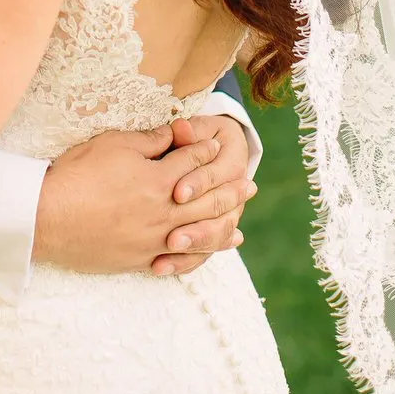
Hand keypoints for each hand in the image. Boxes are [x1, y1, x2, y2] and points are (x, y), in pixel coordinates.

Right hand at [33, 123, 252, 276]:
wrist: (47, 218)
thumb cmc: (78, 175)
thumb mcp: (114, 144)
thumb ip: (150, 141)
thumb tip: (174, 135)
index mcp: (158, 180)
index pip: (193, 162)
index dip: (206, 151)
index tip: (218, 145)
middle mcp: (163, 212)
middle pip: (207, 199)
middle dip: (229, 190)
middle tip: (249, 185)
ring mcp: (153, 240)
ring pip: (200, 233)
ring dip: (224, 223)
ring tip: (240, 218)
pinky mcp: (140, 260)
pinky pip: (179, 260)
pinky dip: (200, 254)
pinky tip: (211, 250)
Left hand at [151, 115, 256, 276]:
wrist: (216, 149)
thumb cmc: (200, 136)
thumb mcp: (197, 130)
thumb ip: (188, 133)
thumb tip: (181, 126)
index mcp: (231, 161)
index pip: (214, 176)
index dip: (196, 183)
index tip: (176, 194)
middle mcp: (233, 193)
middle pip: (216, 212)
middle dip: (194, 227)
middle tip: (171, 238)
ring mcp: (225, 215)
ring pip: (213, 237)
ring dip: (191, 247)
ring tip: (168, 252)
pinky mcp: (210, 233)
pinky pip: (201, 253)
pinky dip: (183, 261)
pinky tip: (161, 267)